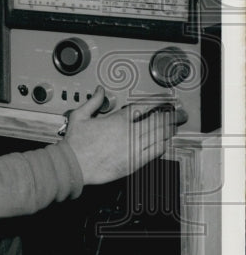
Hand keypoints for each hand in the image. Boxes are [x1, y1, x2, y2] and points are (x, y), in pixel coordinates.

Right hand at [64, 87, 186, 185]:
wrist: (74, 165)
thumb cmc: (75, 142)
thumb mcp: (79, 116)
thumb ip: (93, 101)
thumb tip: (100, 90)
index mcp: (117, 120)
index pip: (144, 107)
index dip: (158, 102)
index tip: (166, 100)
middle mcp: (129, 133)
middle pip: (158, 121)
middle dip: (172, 116)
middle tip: (180, 113)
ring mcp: (134, 148)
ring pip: (160, 136)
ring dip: (170, 130)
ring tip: (175, 126)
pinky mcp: (135, 162)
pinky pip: (156, 152)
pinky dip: (163, 145)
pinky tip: (165, 142)